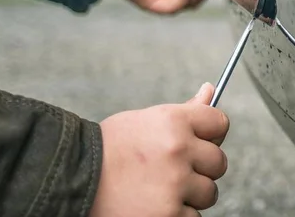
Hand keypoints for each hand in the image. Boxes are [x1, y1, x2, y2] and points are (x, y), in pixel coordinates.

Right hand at [89, 83, 229, 216]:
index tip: (198, 142)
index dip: (211, 134)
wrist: (74, 179)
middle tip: (172, 170)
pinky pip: (193, 216)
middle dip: (200, 168)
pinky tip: (154, 205)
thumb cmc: (111, 148)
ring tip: (160, 188)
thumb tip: (210, 90)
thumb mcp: (145, 120)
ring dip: (190, 194)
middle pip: (218, 162)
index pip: (220, 122)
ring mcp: (175, 184)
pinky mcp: (169, 215)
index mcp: (173, 121)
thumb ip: (183, 112)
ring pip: (209, 193)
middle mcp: (178, 150)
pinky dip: (177, 214)